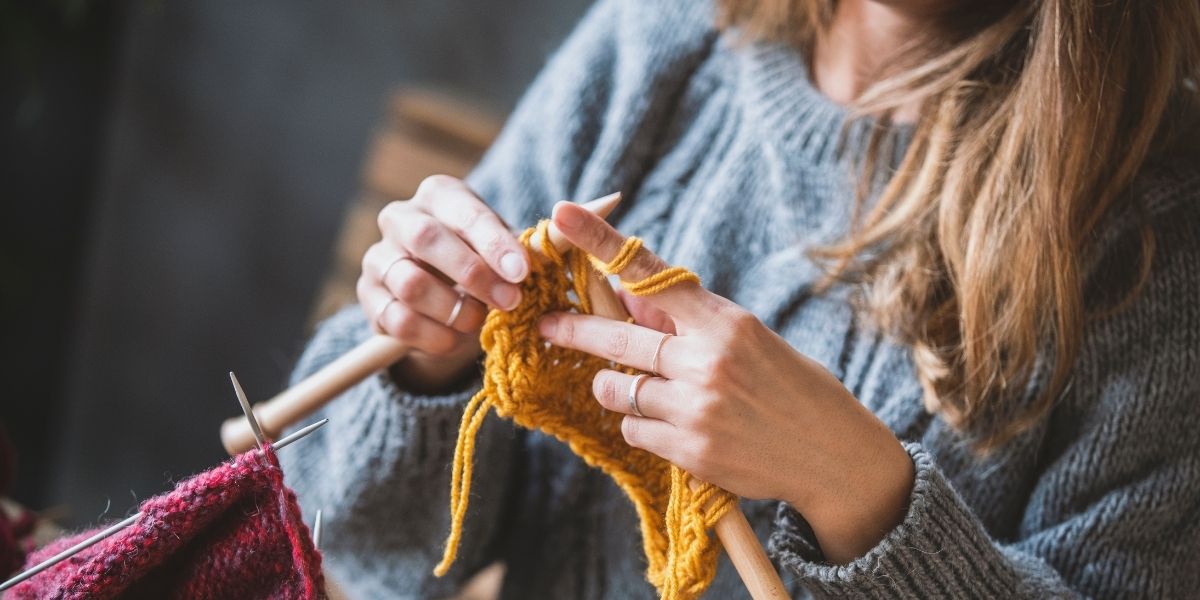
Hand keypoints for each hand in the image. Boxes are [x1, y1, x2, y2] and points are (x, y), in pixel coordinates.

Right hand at [360, 175, 528, 391]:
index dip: (492, 242)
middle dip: (472, 274)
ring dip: (453, 309)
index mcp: (440, 195)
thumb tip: (579, 225)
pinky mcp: (369, 296)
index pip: (463, 211)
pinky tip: (454, 338)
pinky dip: (433, 335)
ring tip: (479, 321)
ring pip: (410, 283)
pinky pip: (397, 320)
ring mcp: (378, 257)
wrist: (445, 301)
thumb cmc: (485, 264)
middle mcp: (401, 218)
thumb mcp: (507, 251)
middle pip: (426, 239)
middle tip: (510, 301)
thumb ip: (532, 244)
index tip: (521, 271)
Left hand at [538, 201, 914, 563]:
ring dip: (613, 387)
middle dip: (573, 330)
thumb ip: (687, 320)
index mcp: (725, 322)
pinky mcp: (690, 452)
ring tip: (638, 387)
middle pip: (615, 339)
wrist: (834, 455)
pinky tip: (669, 424)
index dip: (601, 243)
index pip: (650, 274)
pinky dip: (638, 424)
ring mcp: (697, 408)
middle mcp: (708, 361)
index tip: (563, 215)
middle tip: (545, 324)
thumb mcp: (748, 339)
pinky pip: (632, 430)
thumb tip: (628, 293)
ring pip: (615, 389)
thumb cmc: (790, 386)